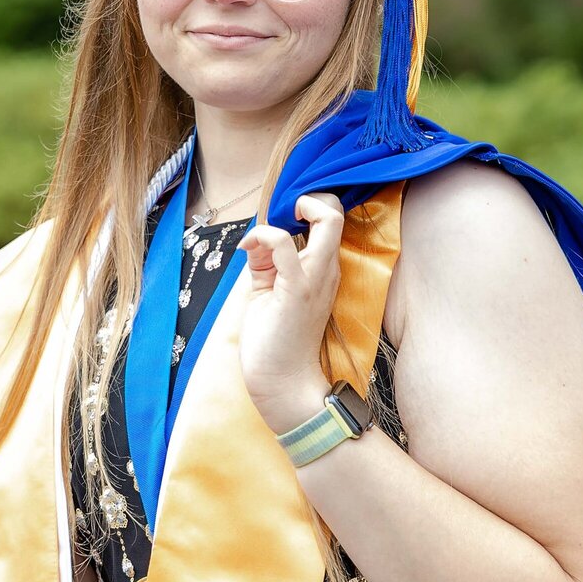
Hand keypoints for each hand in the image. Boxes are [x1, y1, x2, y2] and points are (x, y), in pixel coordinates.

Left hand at [237, 191, 343, 434]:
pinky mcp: (297, 290)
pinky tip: (246, 249)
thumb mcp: (268, 291)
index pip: (332, 220)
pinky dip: (262, 235)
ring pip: (326, 218)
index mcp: (323, 270)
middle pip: (336, 210)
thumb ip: (265, 262)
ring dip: (287, 214)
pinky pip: (282, 243)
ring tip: (260, 240)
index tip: (280, 219)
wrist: (281, 383)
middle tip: (279, 216)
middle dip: (307, 198)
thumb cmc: (276, 341)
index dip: (309, 205)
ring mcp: (316, 278)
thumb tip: (255, 239)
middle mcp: (327, 270)